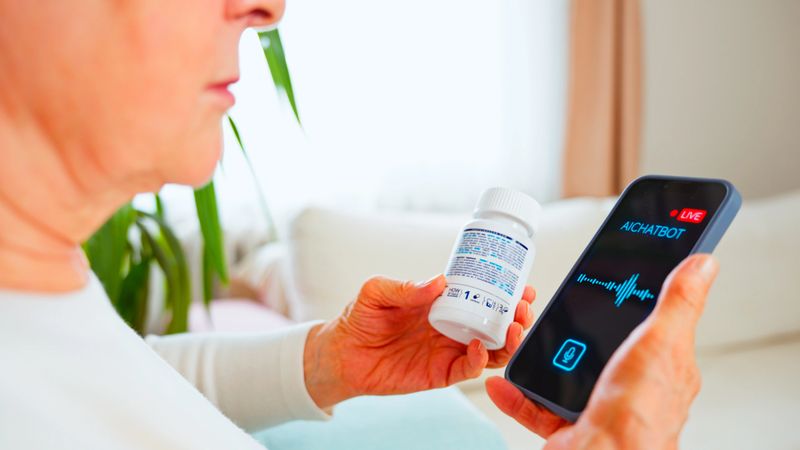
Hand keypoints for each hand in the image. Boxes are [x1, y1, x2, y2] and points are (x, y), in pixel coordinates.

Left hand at [303, 274, 536, 409]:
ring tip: (513, 327)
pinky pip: (467, 371)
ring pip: (490, 349)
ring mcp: (448, 351)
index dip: (505, 292)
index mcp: (443, 304)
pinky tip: (479, 348)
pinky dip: (479, 362)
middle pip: (495, 324)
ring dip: (507, 340)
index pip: (483, 296)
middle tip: (523, 307)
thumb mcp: (377, 291)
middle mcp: (452, 328)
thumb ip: (405, 286)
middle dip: (516, 316)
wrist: (341, 354)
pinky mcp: (439, 374)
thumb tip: (439, 281)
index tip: (521, 284)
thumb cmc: (360, 318)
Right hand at [486, 254, 718, 449]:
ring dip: (539, 360)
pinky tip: (507, 382)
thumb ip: (679, 301)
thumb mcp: (660, 341)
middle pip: (599, 350)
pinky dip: (517, 394)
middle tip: (556, 313)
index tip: (612, 284)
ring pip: (564, 375)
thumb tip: (703, 263)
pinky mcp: (569, 427)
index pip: (650, 328)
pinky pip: (537, 405)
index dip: (631, 305)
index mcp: (661, 367)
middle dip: (574, 333)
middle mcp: (631, 389)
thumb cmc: (637, 415)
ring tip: (524, 340)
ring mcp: (599, 408)